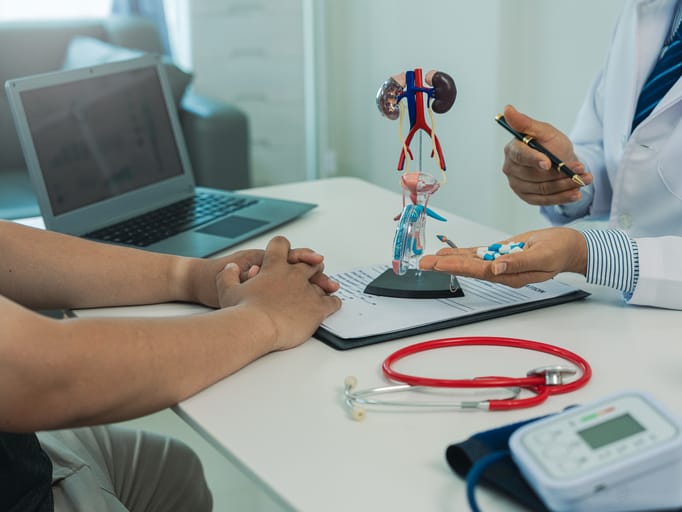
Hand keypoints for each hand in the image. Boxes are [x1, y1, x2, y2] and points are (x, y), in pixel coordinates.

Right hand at [215, 236, 341, 349]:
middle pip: (308, 264)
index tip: (284, 255)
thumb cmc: (241, 311)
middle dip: (309, 268)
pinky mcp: (318, 308)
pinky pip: (332, 302)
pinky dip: (332, 302)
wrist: (255, 327)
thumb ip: (227, 275)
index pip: (280, 244)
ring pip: (321, 283)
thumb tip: (230, 268)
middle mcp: (293, 274)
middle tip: (309, 275)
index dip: (281, 247)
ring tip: (320, 292)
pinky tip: (330, 305)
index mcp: (273, 266)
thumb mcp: (227, 289)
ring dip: (322, 286)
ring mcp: (308, 290)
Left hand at [419, 228, 586, 287]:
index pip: (478, 271)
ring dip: (448, 260)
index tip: (439, 264)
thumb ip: (518, 263)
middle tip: (423, 263)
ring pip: (469, 262)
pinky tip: (446, 254)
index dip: (457, 267)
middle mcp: (500, 272)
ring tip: (428, 260)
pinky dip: (461, 253)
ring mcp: (498, 263)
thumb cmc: (558, 251)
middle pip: (467, 268)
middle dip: (444, 266)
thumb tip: (496, 268)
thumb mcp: (541, 256)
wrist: (568, 246)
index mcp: (509, 275)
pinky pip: (476, 254)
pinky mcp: (499, 254)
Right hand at [501, 105, 591, 205]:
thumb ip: (526, 123)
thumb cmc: (550, 143)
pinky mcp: (526, 197)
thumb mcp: (544, 130)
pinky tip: (576, 194)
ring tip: (586, 179)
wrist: (559, 159)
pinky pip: (544, 201)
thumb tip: (507, 109)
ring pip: (543, 188)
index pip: (520, 155)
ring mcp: (517, 185)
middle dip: (560, 174)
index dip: (534, 159)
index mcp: (512, 150)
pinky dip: (562, 198)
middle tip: (581, 169)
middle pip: (534, 175)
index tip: (548, 163)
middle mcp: (510, 169)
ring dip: (566, 185)